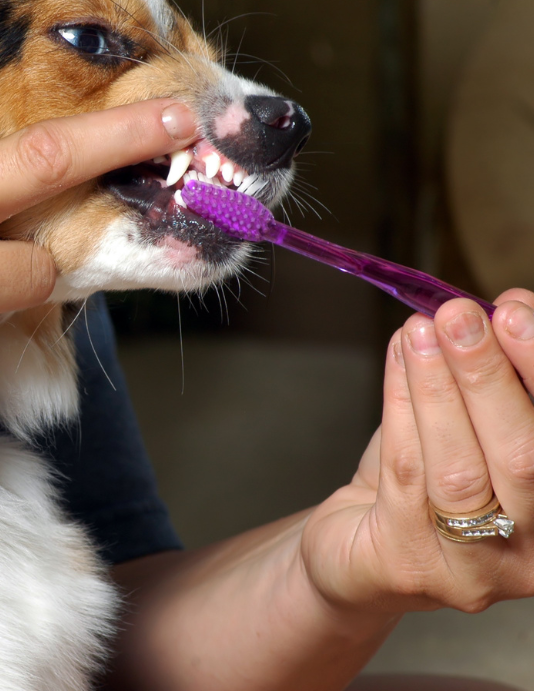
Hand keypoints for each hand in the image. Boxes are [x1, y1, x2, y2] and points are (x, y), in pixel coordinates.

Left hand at [303, 288, 533, 615]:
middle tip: (460, 316)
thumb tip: (505, 307)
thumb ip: (500, 377)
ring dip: (438, 389)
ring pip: (459, 469)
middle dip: (490, 377)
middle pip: (523, 458)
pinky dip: (401, 407)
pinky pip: (405, 475)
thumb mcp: (474, 425)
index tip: (513, 311)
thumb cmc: (426, 481)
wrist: (359, 548)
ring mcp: (475, 569)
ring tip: (420, 332)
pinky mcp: (410, 566)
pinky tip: (397, 361)